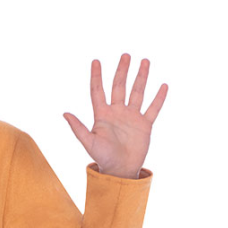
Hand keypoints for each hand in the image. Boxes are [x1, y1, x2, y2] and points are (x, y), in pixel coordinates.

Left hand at [63, 54, 166, 178]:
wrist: (120, 171)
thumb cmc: (103, 158)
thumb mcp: (89, 143)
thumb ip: (78, 128)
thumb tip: (64, 113)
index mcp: (102, 115)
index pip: (98, 91)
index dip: (96, 76)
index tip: (96, 61)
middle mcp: (117, 113)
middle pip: (119, 86)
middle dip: (122, 70)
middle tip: (126, 55)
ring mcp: (132, 118)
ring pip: (137, 93)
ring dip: (141, 77)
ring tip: (145, 61)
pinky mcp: (144, 125)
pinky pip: (153, 109)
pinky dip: (158, 98)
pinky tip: (163, 85)